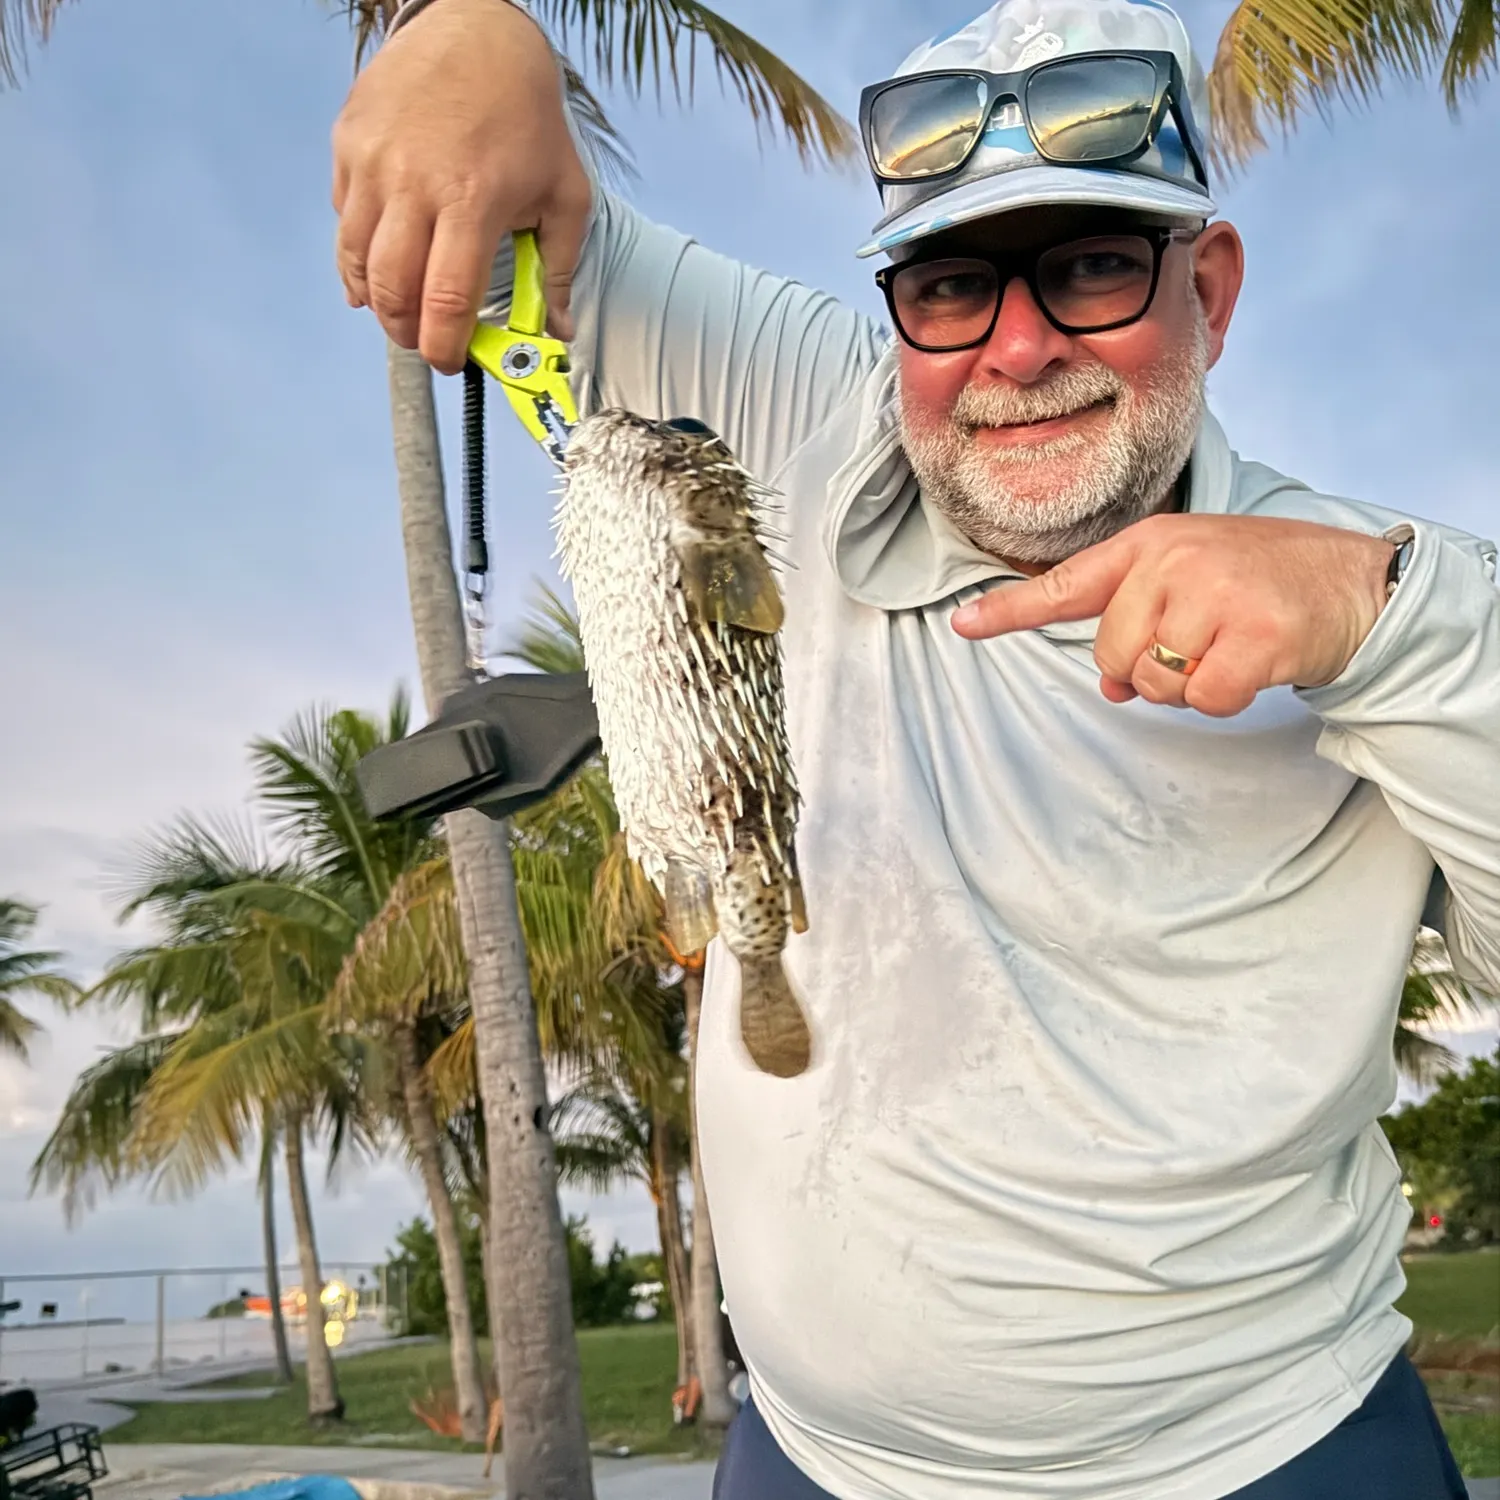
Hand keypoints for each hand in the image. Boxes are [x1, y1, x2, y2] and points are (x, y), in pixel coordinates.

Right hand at [330, 0, 591, 373]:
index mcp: (472, 201)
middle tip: (424, 341)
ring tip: (400, 309)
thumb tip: (558, 331)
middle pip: (392, 291)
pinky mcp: (348, 143)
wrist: (477, 27)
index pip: (445, 300)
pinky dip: (358, 252)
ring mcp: (373, 162)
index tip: (451, 361)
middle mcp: (414, 184)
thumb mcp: (564, 193)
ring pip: (356, 261)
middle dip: (406, 333)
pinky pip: (343, 218)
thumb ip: (558, 268)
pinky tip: (381, 261)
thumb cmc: (527, 115)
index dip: (444, 347)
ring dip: (376, 300)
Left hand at [951, 514, 1395, 716]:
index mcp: (1149, 545)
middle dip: (1149, 671)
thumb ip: (1138, 624)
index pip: (1066, 584)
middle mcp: (1172, 560)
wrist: (1355, 581)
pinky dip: (1225, 699)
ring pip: (1154, 683)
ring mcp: (1212, 593)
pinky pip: (1203, 699)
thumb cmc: (1264, 582)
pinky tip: (1256, 664)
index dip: (1010, 610)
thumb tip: (1109, 686)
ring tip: (1231, 646)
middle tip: (1203, 642)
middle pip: (1111, 656)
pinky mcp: (1253, 634)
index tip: (962, 624)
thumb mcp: (1193, 584)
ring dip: (1189, 687)